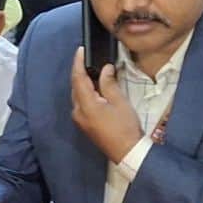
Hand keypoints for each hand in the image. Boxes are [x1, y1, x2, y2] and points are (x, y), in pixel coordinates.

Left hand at [69, 48, 144, 163]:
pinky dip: (87, 92)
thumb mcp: (119, 101)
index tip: (80, 50)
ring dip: (84, 82)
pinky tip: (96, 87)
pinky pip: (81, 103)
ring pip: (78, 94)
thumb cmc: (125, 127)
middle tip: (89, 58)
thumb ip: (108, 83)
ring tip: (95, 70)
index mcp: (85, 105)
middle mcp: (77, 111)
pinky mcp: (84, 123)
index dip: (78, 62)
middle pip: (76, 86)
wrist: (126, 151)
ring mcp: (79, 119)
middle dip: (81, 71)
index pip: (78, 78)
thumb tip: (104, 68)